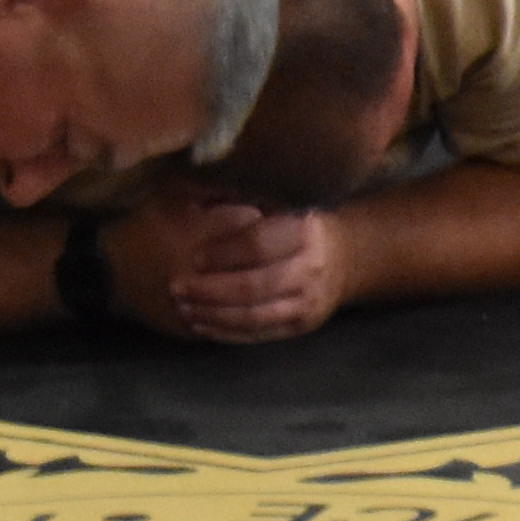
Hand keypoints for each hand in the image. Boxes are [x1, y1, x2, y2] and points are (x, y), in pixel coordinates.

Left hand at [112, 190, 350, 344]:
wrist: (343, 258)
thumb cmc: (295, 224)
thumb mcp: (277, 200)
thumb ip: (240, 196)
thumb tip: (196, 185)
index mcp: (304, 230)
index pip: (260, 244)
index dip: (224, 253)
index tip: (194, 256)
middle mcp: (311, 266)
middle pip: (253, 286)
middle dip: (209, 289)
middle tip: (176, 287)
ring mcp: (308, 300)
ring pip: (253, 316)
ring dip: (212, 314)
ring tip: (182, 308)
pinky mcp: (301, 325)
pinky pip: (258, 335)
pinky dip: (225, 332)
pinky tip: (201, 324)